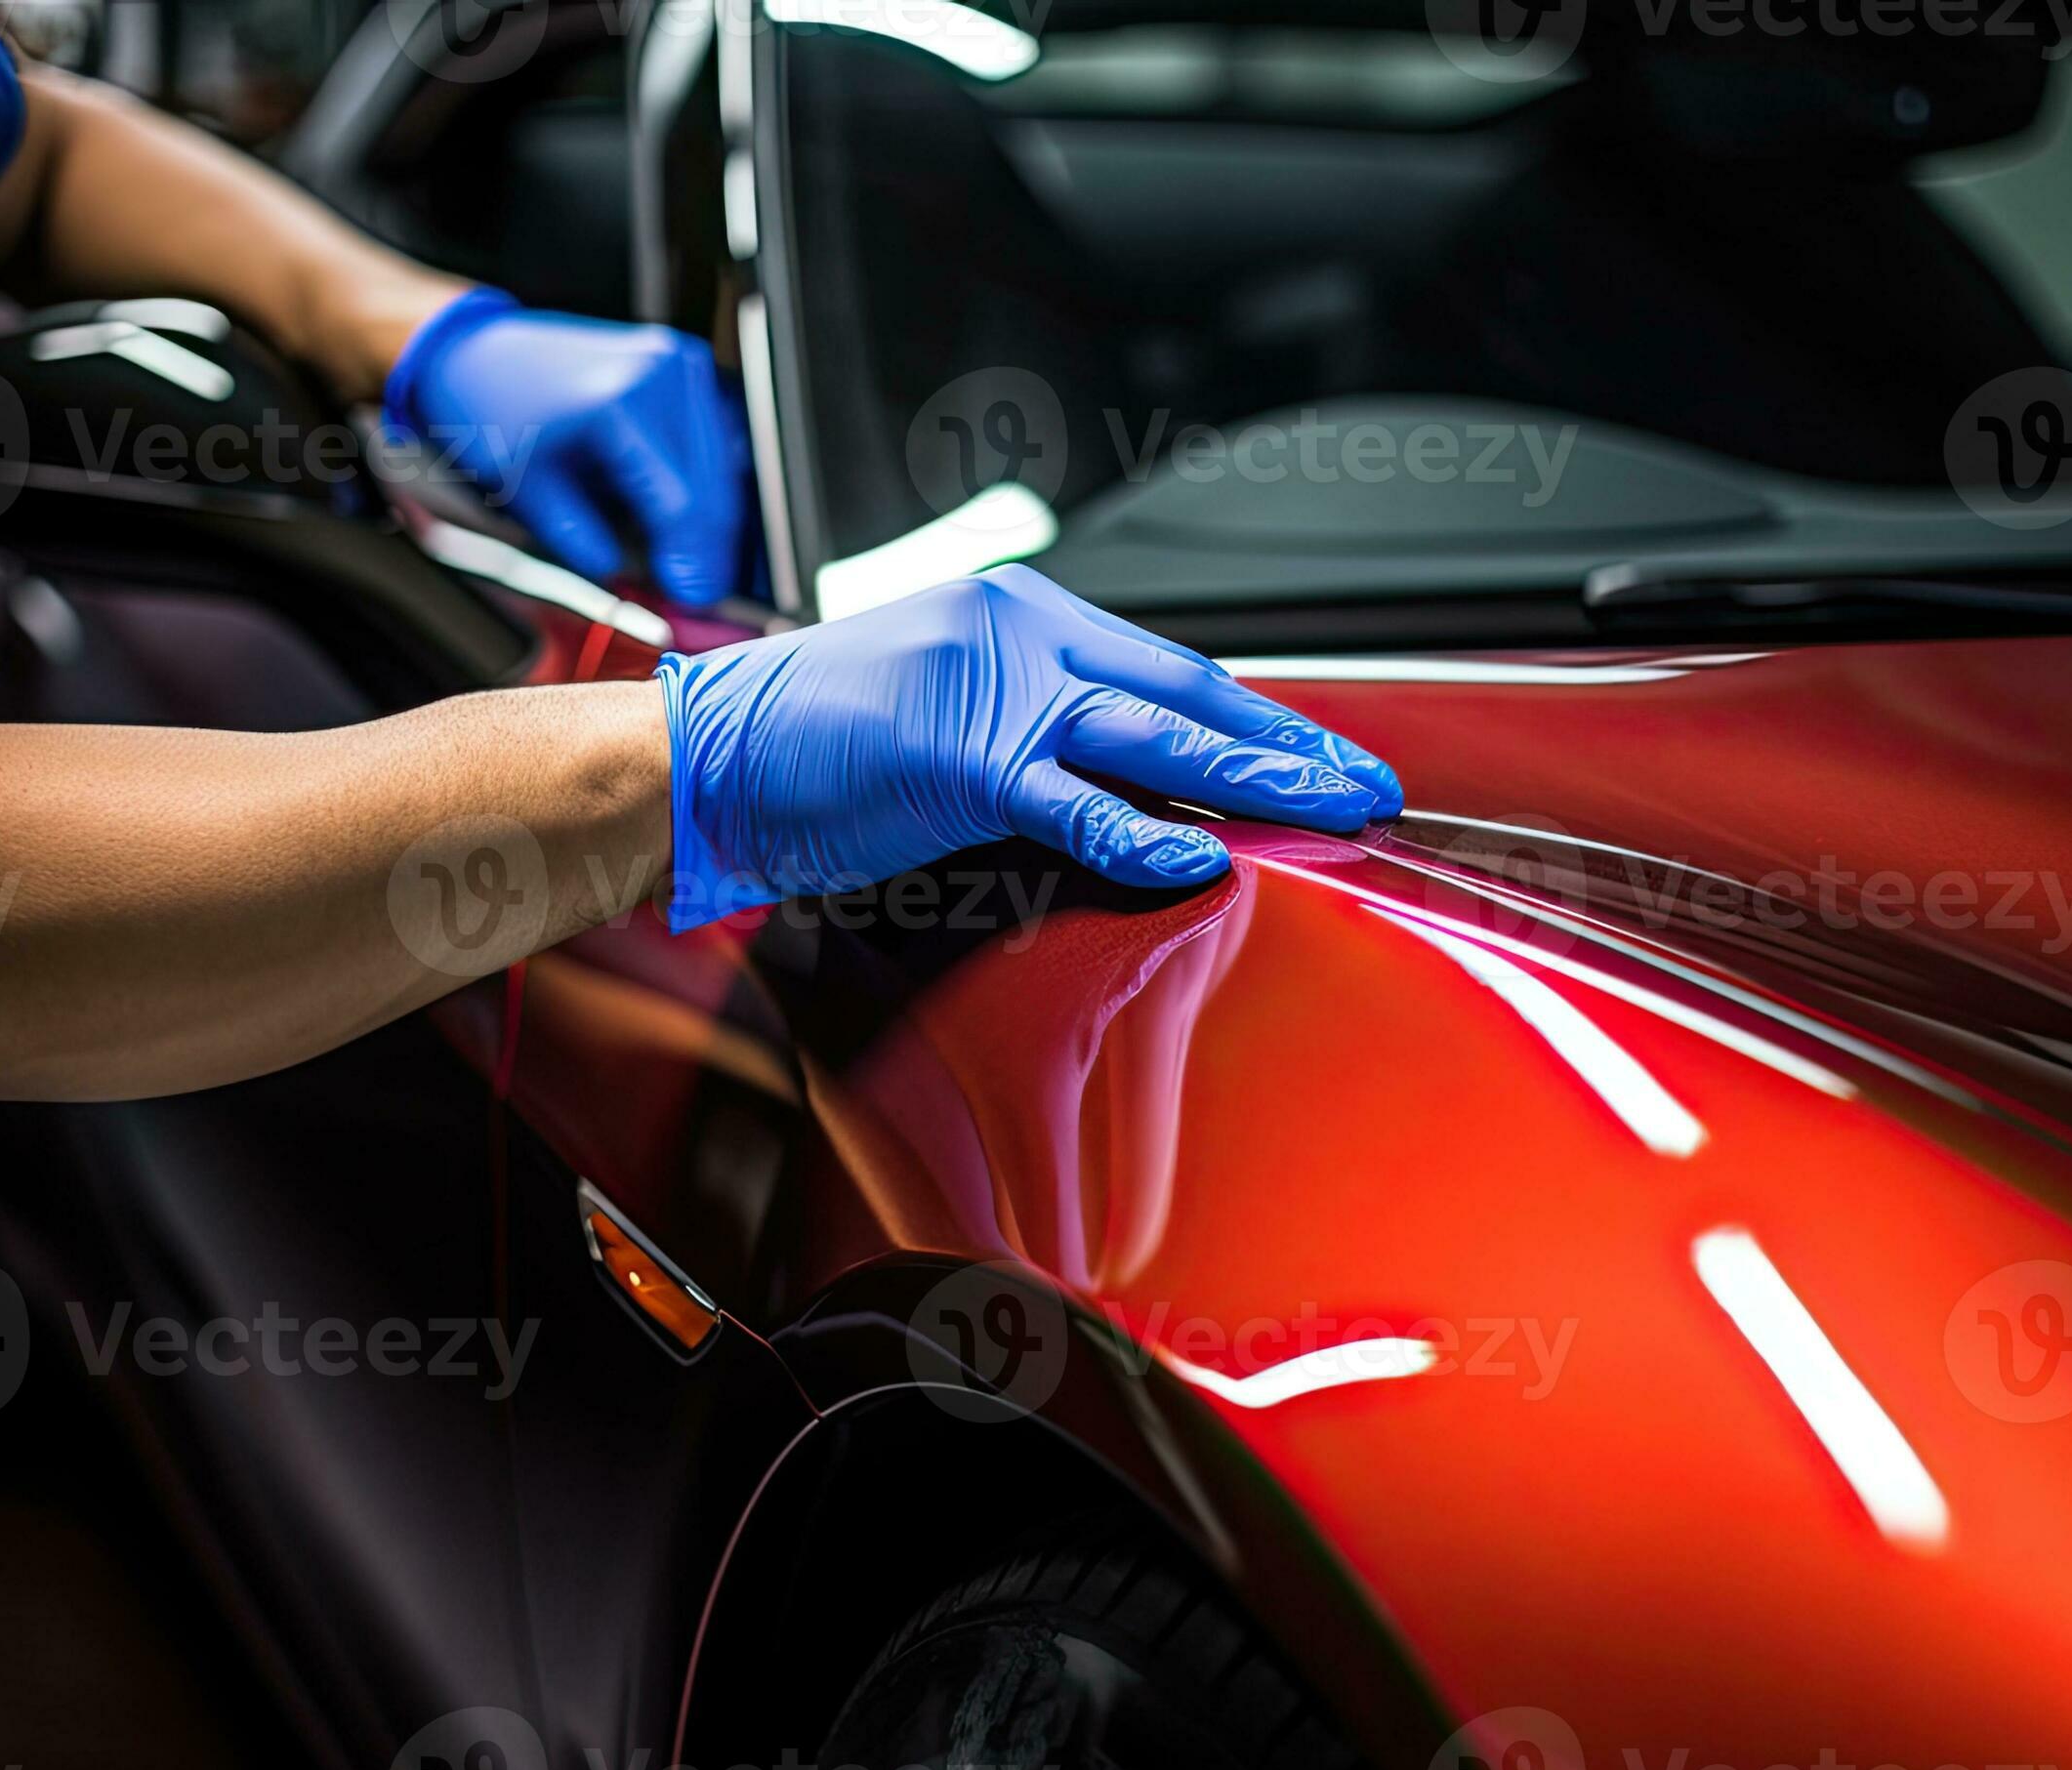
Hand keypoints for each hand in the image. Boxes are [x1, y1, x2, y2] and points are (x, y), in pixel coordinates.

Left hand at [384, 289, 750, 604]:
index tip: (693, 596)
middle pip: (714, 487)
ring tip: (686, 557)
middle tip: (695, 589)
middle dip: (709, 548)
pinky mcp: (687, 366)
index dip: (692, 559)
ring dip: (713, 520)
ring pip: (725, 467)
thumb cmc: (492, 407)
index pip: (680, 501)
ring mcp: (681, 364)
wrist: (483, 352)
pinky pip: (718, 441)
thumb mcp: (522, 487)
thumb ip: (577, 538)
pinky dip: (710, 485)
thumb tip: (622, 578)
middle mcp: (663, 373)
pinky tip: (688, 514)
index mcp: (621, 401)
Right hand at [656, 566, 1405, 930]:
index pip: (1170, 669)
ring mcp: (988, 692)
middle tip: (1368, 784)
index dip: (1257, 720)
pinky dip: (1142, 828)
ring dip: (1255, 780)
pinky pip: (1074, 800)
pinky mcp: (958, 759)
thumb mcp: (942, 712)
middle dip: (1289, 746)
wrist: (702, 754)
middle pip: (1188, 693)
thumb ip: (1039, 736)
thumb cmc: (813, 744)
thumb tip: (1135, 785)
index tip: (1320, 756)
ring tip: (1330, 809)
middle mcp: (1017, 636)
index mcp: (1019, 616)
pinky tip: (1203, 851)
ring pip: (1156, 736)